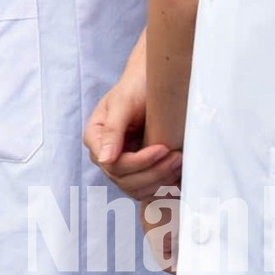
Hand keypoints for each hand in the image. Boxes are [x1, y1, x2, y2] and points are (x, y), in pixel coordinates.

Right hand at [84, 67, 180, 201]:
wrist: (151, 84)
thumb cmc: (135, 88)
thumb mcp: (122, 104)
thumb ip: (112, 130)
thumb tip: (103, 159)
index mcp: (96, 138)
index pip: (113, 164)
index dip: (139, 162)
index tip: (163, 148)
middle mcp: (105, 155)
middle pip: (125, 180)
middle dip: (154, 172)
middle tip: (177, 157)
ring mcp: (122, 164)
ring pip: (137, 189)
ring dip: (160, 181)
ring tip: (179, 162)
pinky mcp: (138, 170)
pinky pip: (147, 190)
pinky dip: (163, 188)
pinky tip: (177, 176)